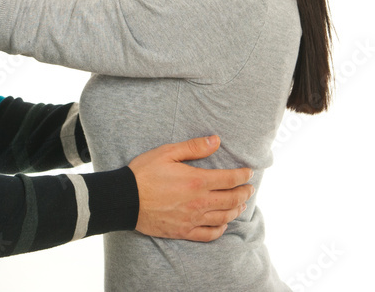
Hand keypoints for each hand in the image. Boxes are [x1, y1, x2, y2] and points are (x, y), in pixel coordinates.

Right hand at [128, 135, 253, 241]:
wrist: (125, 199)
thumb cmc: (144, 173)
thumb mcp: (167, 152)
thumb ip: (194, 147)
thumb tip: (216, 140)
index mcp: (197, 181)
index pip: (230, 179)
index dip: (243, 176)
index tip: (249, 173)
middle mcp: (199, 202)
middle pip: (232, 200)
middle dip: (244, 193)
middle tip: (249, 188)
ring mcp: (192, 219)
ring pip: (224, 217)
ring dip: (236, 210)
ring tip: (240, 204)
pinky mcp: (184, 231)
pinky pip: (209, 234)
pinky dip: (221, 229)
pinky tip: (223, 223)